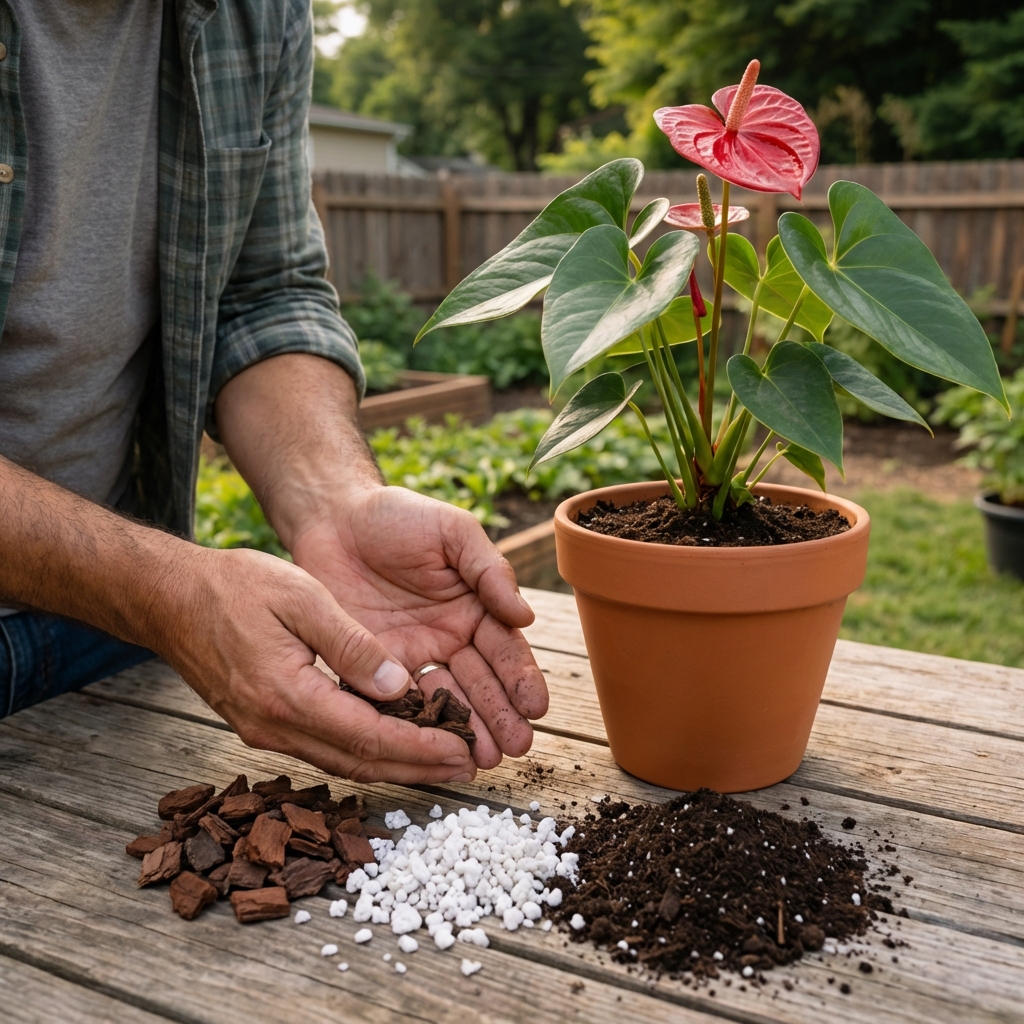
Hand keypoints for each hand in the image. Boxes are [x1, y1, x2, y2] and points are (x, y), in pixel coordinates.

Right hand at [157, 543, 477, 783]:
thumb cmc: (234, 587)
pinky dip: (363, 752)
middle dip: (418, 768)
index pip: (370, 737)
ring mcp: (264, 731)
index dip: (421, 748)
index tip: (463, 750)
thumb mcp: (301, 598)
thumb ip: (352, 644)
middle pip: (360, 763)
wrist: (168, 598)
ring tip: (440, 762)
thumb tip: (400, 685)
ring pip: (342, 763)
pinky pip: (322, 749)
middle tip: (467, 769)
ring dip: (394, 766)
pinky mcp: (260, 724)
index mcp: (288, 695)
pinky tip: (391, 743)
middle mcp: (274, 727)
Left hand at [290, 485, 549, 769]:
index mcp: (475, 609)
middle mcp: (448, 640)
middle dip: (499, 717)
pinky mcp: (369, 667)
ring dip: (464, 732)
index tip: (536, 708)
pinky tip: (425, 749)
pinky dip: (410, 726)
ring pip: (442, 700)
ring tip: (481, 760)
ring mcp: (410, 656)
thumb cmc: (398, 516)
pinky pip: (392, 700)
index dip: (520, 679)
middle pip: (479, 684)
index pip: (504, 650)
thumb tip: (525, 616)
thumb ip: (489, 571)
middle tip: (515, 748)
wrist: (333, 517)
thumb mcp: (453, 532)